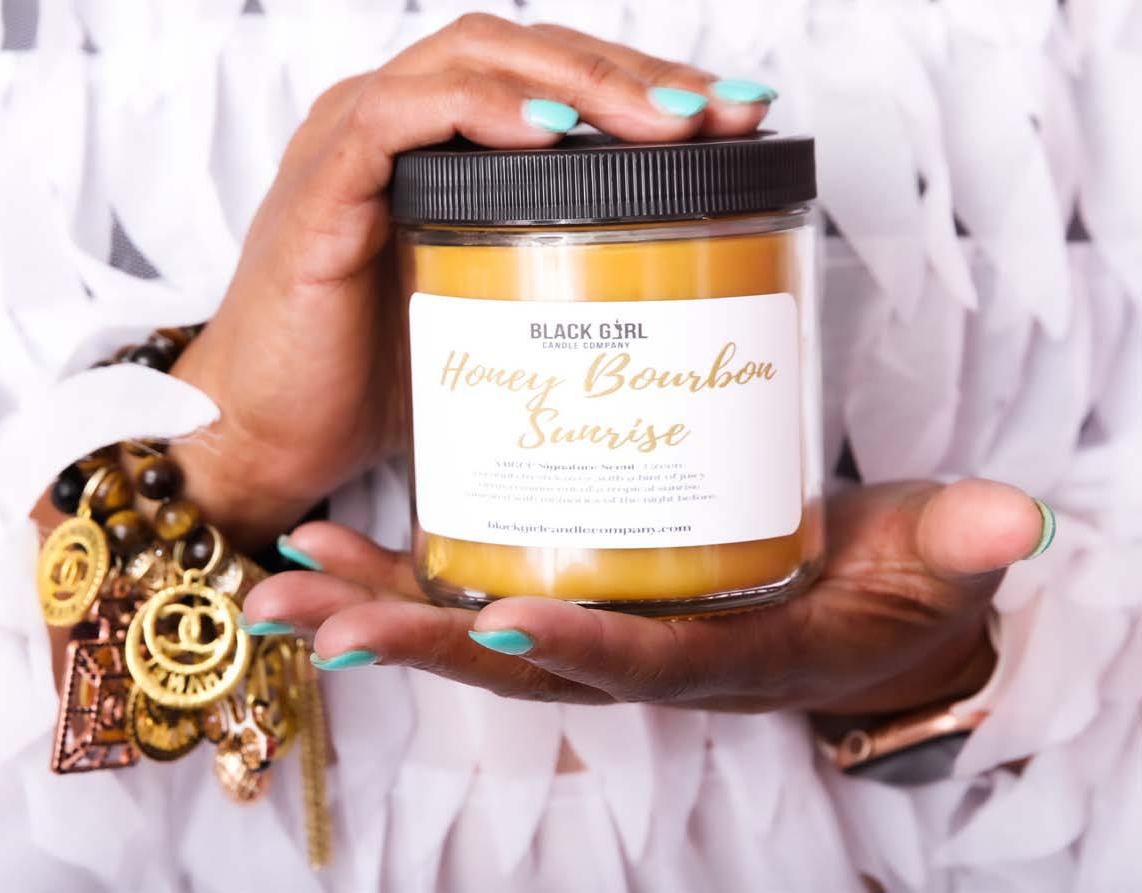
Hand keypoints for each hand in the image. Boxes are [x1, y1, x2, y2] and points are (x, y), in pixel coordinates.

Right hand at [168, 15, 773, 548]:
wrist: (270, 437)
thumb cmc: (375, 379)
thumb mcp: (490, 316)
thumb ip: (554, 278)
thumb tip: (668, 296)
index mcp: (438, 147)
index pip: (551, 77)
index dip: (645, 85)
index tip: (737, 115)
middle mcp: (394, 126)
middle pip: (525, 52)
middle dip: (634, 75)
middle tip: (722, 111)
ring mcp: (352, 148)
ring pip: (468, 62)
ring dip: (575, 82)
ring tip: (662, 123)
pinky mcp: (319, 193)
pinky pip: (393, 122)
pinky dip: (471, 112)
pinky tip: (545, 134)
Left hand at [241, 479, 1052, 714]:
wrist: (858, 608)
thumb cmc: (890, 590)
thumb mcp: (930, 565)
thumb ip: (957, 544)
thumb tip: (1015, 521)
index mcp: (726, 658)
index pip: (644, 663)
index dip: (577, 646)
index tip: (500, 619)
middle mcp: (644, 655)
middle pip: (519, 662)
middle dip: (417, 644)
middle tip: (316, 621)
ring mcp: (600, 628)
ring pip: (475, 633)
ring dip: (377, 607)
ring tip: (287, 578)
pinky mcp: (580, 592)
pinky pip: (476, 591)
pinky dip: (402, 572)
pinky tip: (337, 540)